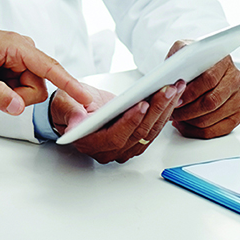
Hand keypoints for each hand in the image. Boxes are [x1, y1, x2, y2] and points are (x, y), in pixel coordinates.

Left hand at [0, 25, 93, 115]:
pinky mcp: (14, 65)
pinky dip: (6, 90)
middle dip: (18, 96)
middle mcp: (22, 49)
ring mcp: (19, 58)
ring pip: (29, 90)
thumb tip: (17, 107)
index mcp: (15, 45)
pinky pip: (20, 87)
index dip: (69, 84)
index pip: (50, 67)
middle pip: (39, 86)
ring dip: (10, 93)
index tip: (86, 98)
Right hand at [50, 80, 185, 163]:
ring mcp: (124, 148)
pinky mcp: (134, 140)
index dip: (131, 122)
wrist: (74, 107)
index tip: (143, 104)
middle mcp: (109, 151)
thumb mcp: (65, 104)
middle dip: (156, 110)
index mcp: (90, 144)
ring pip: (150, 132)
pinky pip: (153, 129)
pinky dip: (164, 112)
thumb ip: (71, 114)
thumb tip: (77, 123)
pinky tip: (172, 96)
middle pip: (138, 134)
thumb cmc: (69, 105)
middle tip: (167, 90)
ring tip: (174, 88)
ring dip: (165, 110)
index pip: (116, 137)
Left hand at [167, 41, 239, 138]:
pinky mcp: (237, 114)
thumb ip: (177, 56)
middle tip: (173, 111)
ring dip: (191, 121)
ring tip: (175, 117)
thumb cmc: (190, 61)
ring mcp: (238, 98)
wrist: (201, 66)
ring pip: (214, 116)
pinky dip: (199, 131)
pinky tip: (185, 125)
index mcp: (223, 61)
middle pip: (212, 101)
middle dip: (189, 110)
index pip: (209, 79)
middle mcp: (235, 79)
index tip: (176, 99)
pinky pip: (219, 129)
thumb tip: (171, 71)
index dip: (191, 92)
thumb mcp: (182, 50)